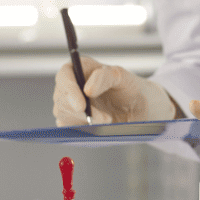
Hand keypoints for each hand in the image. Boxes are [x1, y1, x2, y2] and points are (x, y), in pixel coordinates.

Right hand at [53, 56, 175, 124]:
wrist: (137, 107)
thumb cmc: (128, 87)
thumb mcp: (122, 76)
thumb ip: (105, 77)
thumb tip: (87, 89)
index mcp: (79, 69)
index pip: (64, 76)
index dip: (69, 90)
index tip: (81, 106)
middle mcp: (70, 87)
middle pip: (62, 99)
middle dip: (81, 112)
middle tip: (105, 119)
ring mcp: (68, 105)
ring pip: (64, 115)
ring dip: (85, 122)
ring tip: (109, 121)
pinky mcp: (72, 122)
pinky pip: (68, 129)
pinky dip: (82, 131)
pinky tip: (98, 130)